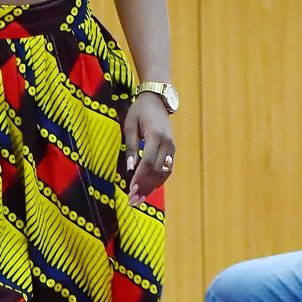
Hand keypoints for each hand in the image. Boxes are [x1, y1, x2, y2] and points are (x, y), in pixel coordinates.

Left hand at [124, 92, 174, 208]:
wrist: (157, 100)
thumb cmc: (139, 111)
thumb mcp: (129, 126)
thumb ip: (131, 148)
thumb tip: (129, 169)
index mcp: (156, 136)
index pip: (147, 163)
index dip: (139, 179)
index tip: (130, 191)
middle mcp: (167, 144)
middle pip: (156, 171)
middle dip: (143, 188)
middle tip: (132, 202)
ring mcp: (172, 147)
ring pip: (163, 173)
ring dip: (151, 188)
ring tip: (139, 200)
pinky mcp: (172, 150)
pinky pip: (167, 169)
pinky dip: (158, 181)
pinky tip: (148, 190)